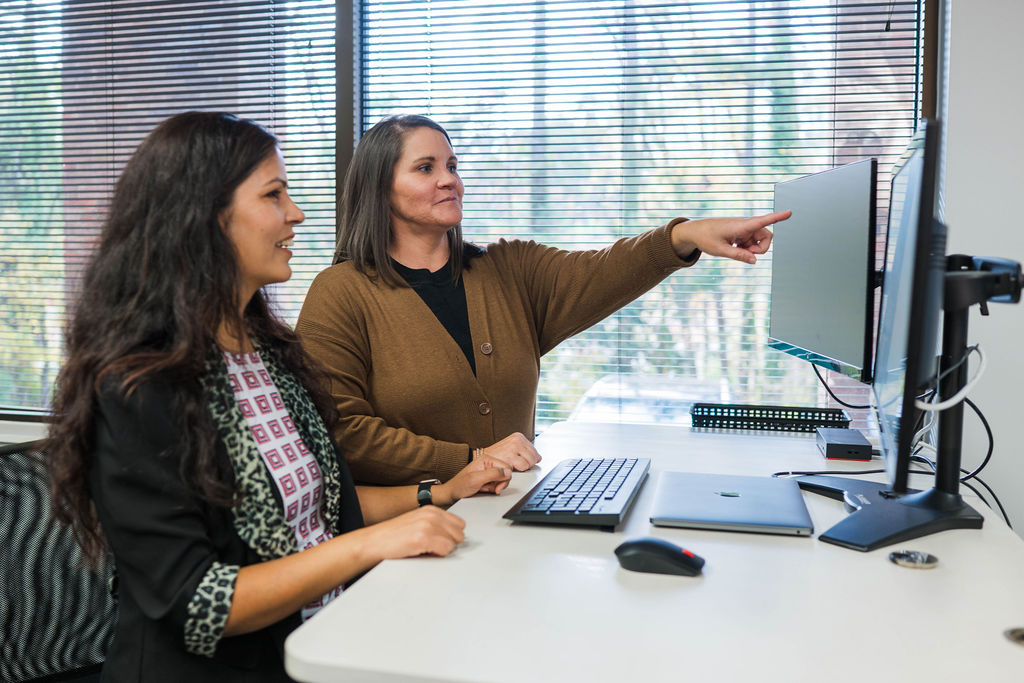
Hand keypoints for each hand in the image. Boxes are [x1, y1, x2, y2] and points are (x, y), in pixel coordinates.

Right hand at [364, 505, 466, 560]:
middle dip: (449, 543)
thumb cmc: (393, 537)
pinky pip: (446, 550)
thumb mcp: (417, 523)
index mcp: (431, 510)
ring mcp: (428, 525)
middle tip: (431, 547)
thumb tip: (455, 538)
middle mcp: (432, 514)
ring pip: (454, 543)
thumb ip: (436, 526)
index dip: (450, 536)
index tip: (440, 541)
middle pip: (460, 534)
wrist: (373, 542)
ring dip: (442, 550)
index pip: (459, 524)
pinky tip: (423, 552)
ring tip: (425, 549)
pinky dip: (437, 555)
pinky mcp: (423, 537)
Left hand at [436, 457, 512, 505]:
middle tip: (489, 488)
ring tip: (483, 487)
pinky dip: (492, 488)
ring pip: (502, 480)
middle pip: (506, 473)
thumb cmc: (460, 486)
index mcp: (486, 459)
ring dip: (495, 487)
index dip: (504, 479)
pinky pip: (497, 484)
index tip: (497, 487)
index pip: (507, 467)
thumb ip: (493, 474)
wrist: (452, 493)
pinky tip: (484, 489)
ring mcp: (488, 470)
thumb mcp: (476, 479)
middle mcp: (488, 463)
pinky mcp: (488, 477)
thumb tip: (508, 472)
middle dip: (499, 483)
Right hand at [477, 432, 541, 471]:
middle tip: (515, 464)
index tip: (518, 460)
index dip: (529, 459)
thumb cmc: (497, 457)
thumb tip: (539, 458)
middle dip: (527, 463)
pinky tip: (511, 467)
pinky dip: (519, 470)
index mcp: (518, 436)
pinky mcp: (511, 456)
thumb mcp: (513, 449)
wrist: (483, 462)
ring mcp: (514, 447)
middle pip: (534, 457)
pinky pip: (524, 466)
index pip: (535, 451)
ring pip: (531, 462)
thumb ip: (526, 452)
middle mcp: (517, 440)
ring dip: (523, 467)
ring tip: (513, 465)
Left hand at [671, 210, 790, 264]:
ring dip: (753, 249)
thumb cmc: (705, 238)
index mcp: (740, 226)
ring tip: (736, 251)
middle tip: (747, 255)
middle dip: (761, 248)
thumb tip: (755, 261)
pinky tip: (734, 248)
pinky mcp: (741, 233)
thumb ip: (739, 256)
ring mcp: (744, 229)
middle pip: (766, 236)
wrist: (694, 232)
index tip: (789, 212)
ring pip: (759, 241)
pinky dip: (747, 248)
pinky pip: (751, 242)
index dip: (777, 217)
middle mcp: (745, 225)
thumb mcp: (721, 250)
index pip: (763, 221)